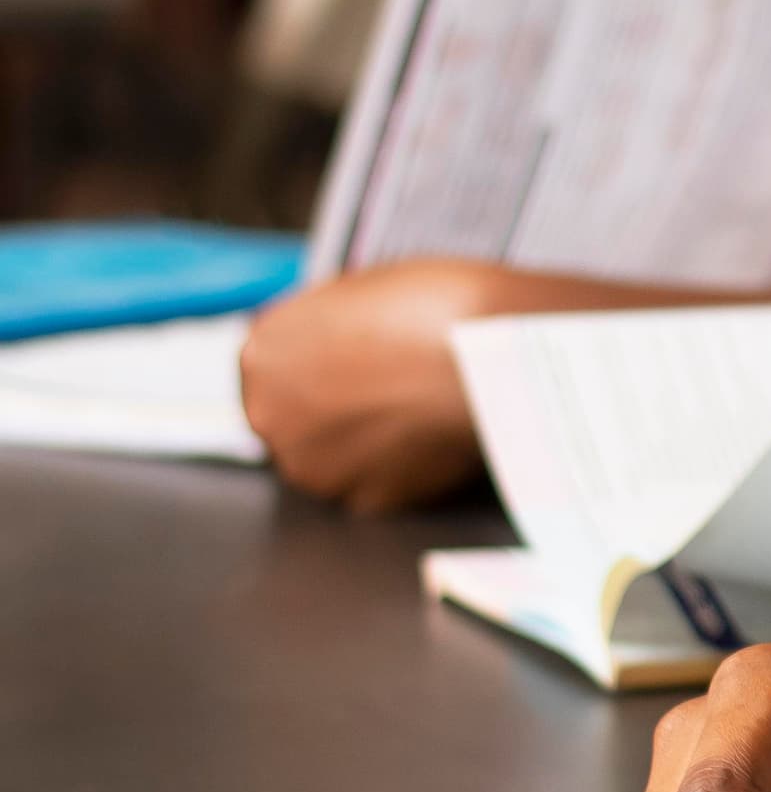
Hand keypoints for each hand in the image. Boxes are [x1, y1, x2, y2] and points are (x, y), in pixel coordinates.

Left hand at [239, 259, 509, 509]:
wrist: (486, 351)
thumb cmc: (435, 308)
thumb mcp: (360, 292)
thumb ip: (330, 329)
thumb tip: (339, 346)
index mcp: (262, 355)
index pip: (273, 371)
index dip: (317, 368)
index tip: (349, 367)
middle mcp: (272, 417)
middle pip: (295, 422)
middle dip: (336, 411)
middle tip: (388, 391)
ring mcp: (314, 466)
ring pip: (333, 461)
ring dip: (366, 445)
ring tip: (417, 412)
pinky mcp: (363, 500)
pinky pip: (377, 487)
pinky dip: (402, 469)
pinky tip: (432, 436)